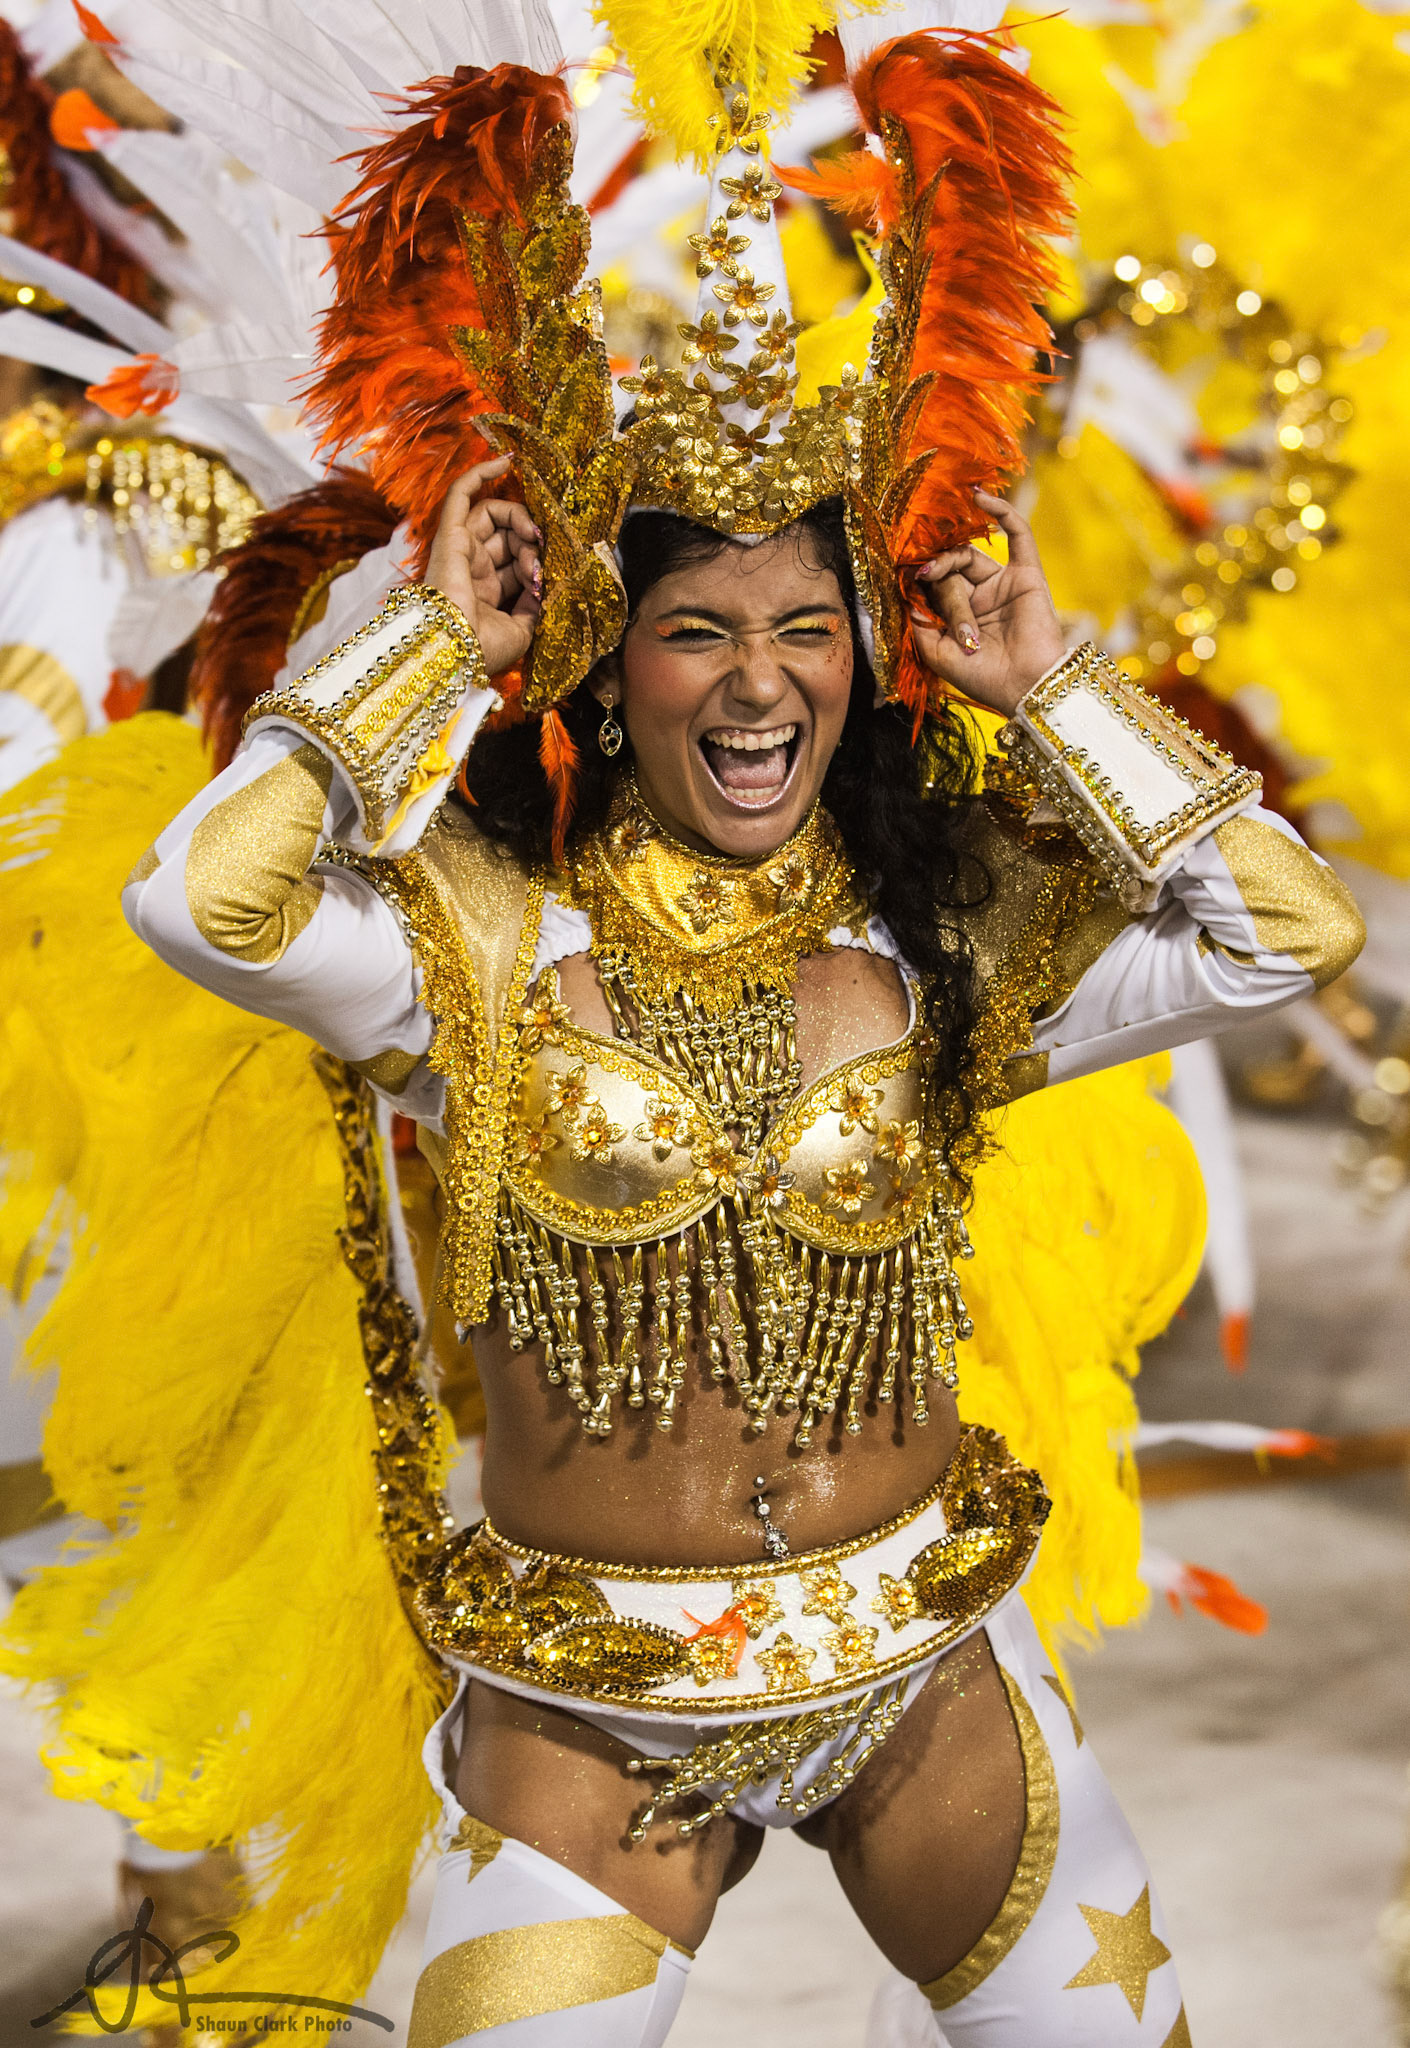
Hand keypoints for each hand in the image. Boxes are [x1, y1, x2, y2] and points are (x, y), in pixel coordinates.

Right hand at [425, 455, 541, 677]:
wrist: (457, 649)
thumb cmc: (484, 648)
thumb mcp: (521, 631)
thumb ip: (534, 608)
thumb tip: (544, 588)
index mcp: (484, 593)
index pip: (516, 563)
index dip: (535, 564)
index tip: (543, 582)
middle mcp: (470, 569)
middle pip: (506, 536)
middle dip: (529, 542)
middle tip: (538, 560)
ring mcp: (458, 550)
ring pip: (491, 514)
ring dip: (518, 518)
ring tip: (532, 533)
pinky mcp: (449, 534)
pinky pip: (461, 493)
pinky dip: (481, 474)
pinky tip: (507, 461)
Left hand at [909, 491, 1064, 716]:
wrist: (1025, 687)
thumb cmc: (982, 677)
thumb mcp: (935, 653)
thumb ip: (918, 622)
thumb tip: (906, 590)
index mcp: (959, 616)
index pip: (934, 584)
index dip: (917, 578)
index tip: (902, 576)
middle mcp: (980, 596)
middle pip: (949, 569)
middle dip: (935, 580)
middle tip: (925, 583)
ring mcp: (1003, 583)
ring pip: (969, 556)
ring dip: (949, 562)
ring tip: (933, 570)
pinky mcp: (1028, 574)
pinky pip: (1018, 533)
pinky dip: (1001, 512)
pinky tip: (979, 496)